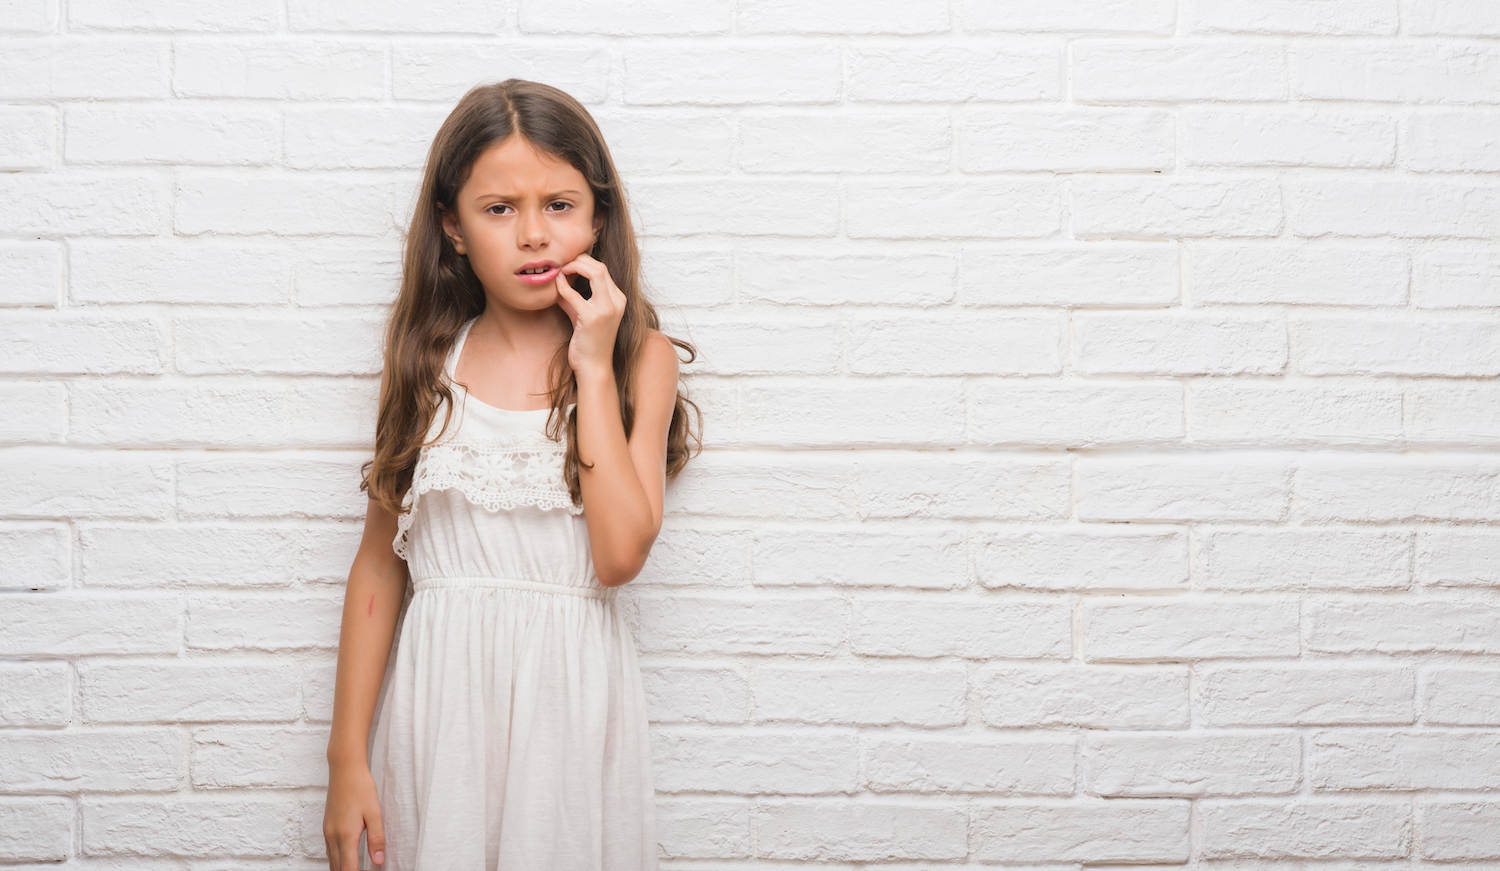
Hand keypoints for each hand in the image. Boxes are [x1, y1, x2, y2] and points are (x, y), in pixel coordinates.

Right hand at [323, 764, 384, 869]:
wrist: (344, 770)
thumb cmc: (361, 788)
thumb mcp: (375, 813)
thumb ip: (377, 839)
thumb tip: (379, 861)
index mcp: (346, 835)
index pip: (348, 868)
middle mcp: (333, 836)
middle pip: (338, 867)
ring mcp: (327, 831)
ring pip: (332, 860)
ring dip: (341, 868)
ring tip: (353, 870)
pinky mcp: (326, 826)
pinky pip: (329, 850)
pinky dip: (336, 859)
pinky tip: (344, 860)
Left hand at [554, 253, 625, 379]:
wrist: (594, 367)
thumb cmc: (587, 342)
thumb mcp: (581, 314)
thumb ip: (572, 296)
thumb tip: (558, 279)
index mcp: (618, 299)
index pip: (602, 269)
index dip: (583, 261)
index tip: (567, 263)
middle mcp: (616, 302)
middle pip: (600, 266)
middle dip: (579, 260)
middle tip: (562, 263)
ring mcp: (607, 309)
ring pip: (595, 272)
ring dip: (574, 267)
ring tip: (560, 270)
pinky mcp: (592, 318)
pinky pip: (574, 294)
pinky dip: (563, 287)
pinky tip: (555, 286)